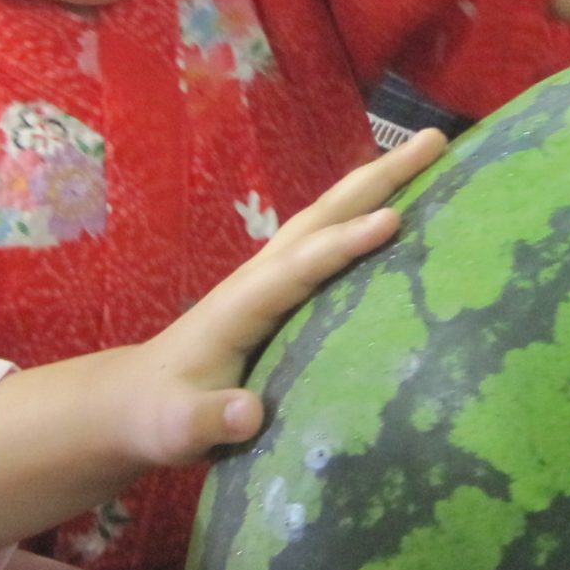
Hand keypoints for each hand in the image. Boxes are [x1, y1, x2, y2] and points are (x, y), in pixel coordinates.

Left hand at [137, 129, 446, 395]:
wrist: (135, 400)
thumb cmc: (158, 416)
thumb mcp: (177, 429)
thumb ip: (209, 422)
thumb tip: (249, 414)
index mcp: (241, 305)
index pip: (300, 266)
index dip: (345, 243)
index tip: (395, 220)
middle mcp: (260, 276)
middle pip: (322, 216)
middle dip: (377, 178)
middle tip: (434, 141)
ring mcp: (272, 277)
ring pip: (328, 218)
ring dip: (377, 183)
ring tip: (429, 152)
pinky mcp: (283, 289)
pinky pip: (330, 241)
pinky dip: (366, 213)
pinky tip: (401, 207)